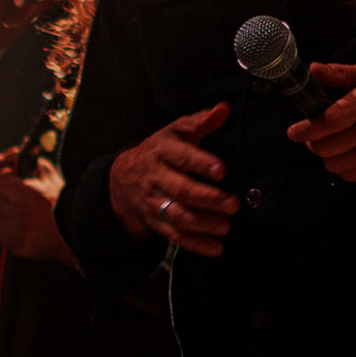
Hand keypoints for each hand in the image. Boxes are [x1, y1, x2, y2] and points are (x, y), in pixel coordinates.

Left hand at [0, 148, 72, 267]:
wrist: (76, 228)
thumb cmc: (60, 198)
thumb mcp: (45, 172)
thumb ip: (17, 158)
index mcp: (32, 194)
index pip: (2, 182)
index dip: (6, 179)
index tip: (13, 180)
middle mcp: (24, 214)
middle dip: (1, 194)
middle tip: (12, 195)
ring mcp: (22, 233)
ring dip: (0, 211)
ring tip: (15, 209)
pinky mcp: (20, 247)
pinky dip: (2, 226)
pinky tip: (15, 222)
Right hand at [108, 103, 238, 257]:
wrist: (122, 178)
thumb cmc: (159, 151)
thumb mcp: (176, 132)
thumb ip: (201, 121)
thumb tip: (224, 109)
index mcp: (162, 151)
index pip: (182, 157)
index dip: (201, 163)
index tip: (222, 170)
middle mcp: (157, 177)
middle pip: (182, 190)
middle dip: (208, 199)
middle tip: (233, 204)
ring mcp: (155, 202)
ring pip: (178, 216)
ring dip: (204, 224)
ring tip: (227, 226)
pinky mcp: (156, 222)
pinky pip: (175, 236)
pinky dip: (196, 245)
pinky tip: (216, 248)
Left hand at [286, 64, 355, 181]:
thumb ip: (340, 73)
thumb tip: (314, 70)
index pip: (330, 120)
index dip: (307, 128)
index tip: (294, 131)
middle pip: (326, 146)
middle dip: (314, 142)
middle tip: (315, 136)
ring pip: (334, 164)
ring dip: (327, 156)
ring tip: (333, 145)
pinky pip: (349, 176)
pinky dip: (342, 168)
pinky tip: (347, 155)